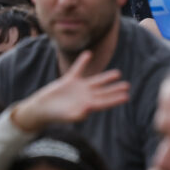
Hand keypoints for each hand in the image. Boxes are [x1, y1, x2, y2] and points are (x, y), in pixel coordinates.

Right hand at [10, 51, 129, 130]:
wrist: (41, 108)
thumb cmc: (55, 115)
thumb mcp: (68, 115)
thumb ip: (79, 113)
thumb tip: (90, 108)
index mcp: (87, 106)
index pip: (104, 102)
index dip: (115, 99)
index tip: (126, 96)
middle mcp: (85, 96)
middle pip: (103, 91)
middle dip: (115, 89)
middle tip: (127, 85)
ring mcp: (78, 88)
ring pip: (95, 81)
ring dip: (106, 77)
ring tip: (118, 73)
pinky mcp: (69, 80)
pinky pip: (78, 69)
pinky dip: (83, 61)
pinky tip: (88, 54)